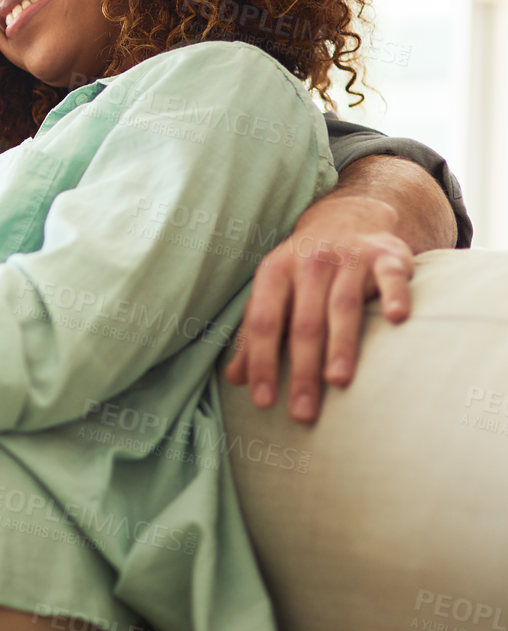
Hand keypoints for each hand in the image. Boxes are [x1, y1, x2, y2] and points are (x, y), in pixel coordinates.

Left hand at [225, 193, 414, 422]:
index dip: (261, 362)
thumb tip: (233, 379)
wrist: (348, 217)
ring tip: (337, 381)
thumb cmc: (305, 269)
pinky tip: (397, 319)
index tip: (263, 401)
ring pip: (342, 305)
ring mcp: (348, 257)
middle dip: (301, 369)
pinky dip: (394, 296)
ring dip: (341, 344)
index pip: (264, 322)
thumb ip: (256, 334)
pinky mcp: (386, 256)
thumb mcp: (274, 292)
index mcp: (275, 272)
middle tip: (302, 413)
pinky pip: (390, 277)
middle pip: (303, 322)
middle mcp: (309, 262)